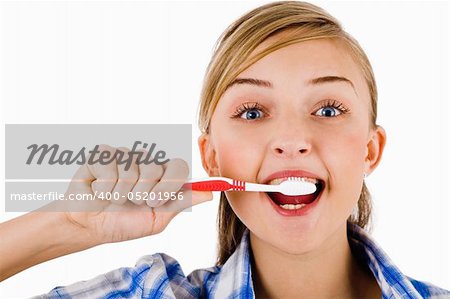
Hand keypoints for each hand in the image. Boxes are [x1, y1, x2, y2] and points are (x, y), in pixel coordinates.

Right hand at [59, 145, 211, 244]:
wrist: (90, 227)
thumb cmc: (123, 223)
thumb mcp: (157, 219)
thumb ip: (181, 202)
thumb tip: (210, 193)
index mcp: (162, 176)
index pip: (178, 166)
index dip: (169, 184)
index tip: (156, 201)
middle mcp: (145, 162)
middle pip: (155, 167)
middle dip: (143, 193)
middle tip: (132, 202)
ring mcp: (124, 156)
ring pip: (132, 167)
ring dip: (121, 192)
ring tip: (114, 199)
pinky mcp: (102, 155)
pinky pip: (110, 164)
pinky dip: (105, 186)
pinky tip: (100, 191)